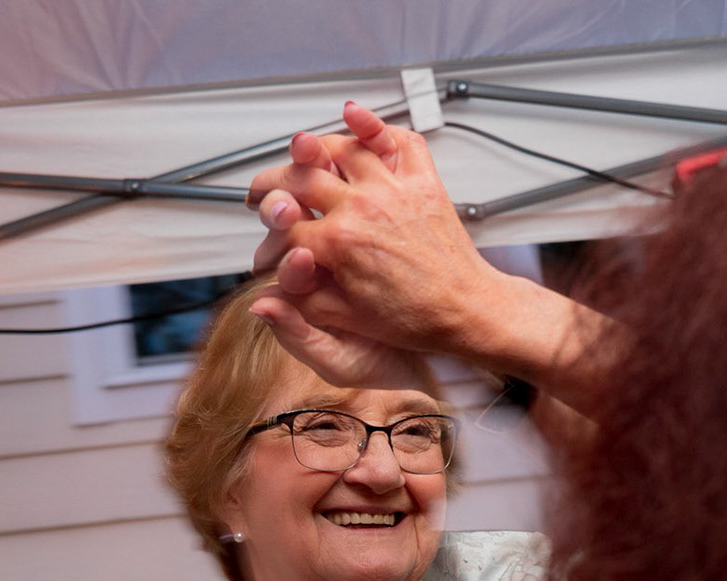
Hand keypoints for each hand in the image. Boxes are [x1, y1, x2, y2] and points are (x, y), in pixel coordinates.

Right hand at [246, 104, 504, 358]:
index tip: (266, 249)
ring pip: (340, 148)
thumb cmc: (411, 318)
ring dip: (312, 150)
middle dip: (273, 185)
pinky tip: (351, 116)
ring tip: (297, 160)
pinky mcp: (421, 180)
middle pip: (300, 179)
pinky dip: (372, 124)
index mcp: (338, 244)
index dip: (268, 241)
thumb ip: (299, 302)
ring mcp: (393, 188)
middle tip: (262, 193)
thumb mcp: (344, 319)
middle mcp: (362, 207)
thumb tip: (262, 298)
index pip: (285, 227)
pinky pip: (396, 138)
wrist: (464, 308)